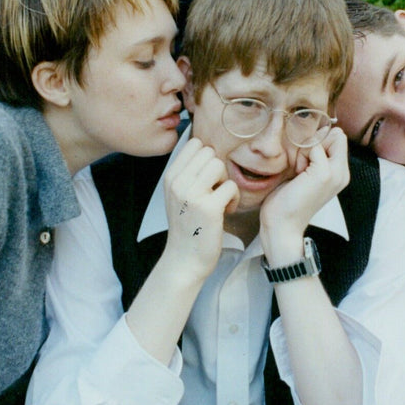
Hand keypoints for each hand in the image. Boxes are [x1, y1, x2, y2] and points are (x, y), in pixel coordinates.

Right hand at [163, 138, 238, 279]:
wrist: (183, 259)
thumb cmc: (187, 226)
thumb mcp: (177, 194)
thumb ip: (189, 173)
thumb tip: (209, 149)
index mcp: (170, 176)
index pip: (194, 144)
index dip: (207, 158)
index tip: (206, 178)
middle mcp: (178, 182)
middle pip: (209, 152)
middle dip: (217, 169)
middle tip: (214, 190)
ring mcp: (192, 194)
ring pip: (219, 165)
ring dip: (225, 182)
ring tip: (220, 199)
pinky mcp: (209, 208)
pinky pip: (231, 186)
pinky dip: (234, 199)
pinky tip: (225, 212)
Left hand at [260, 127, 349, 255]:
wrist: (282, 224)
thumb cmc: (287, 200)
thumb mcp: (304, 172)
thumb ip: (314, 154)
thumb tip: (318, 132)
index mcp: (340, 173)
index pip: (339, 138)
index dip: (319, 142)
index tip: (305, 162)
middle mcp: (343, 173)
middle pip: (336, 135)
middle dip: (314, 143)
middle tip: (301, 167)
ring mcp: (336, 173)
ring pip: (326, 138)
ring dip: (306, 150)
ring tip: (299, 172)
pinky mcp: (324, 173)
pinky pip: (314, 146)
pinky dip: (301, 155)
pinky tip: (297, 174)